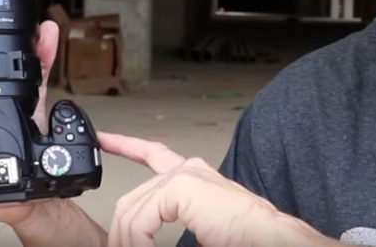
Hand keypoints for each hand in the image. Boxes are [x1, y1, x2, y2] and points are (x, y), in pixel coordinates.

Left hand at [103, 133, 332, 246]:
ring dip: (129, 243)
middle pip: (132, 198)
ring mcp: (185, 175)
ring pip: (132, 212)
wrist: (271, 240)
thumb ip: (174, 221)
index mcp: (194, 177)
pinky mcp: (182, 187)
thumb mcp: (201, 227)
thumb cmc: (246, 238)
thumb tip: (140, 238)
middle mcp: (189, 169)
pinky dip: (138, 243)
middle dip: (122, 232)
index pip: (151, 154)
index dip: (124, 144)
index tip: (104, 139)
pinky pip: (140, 220)